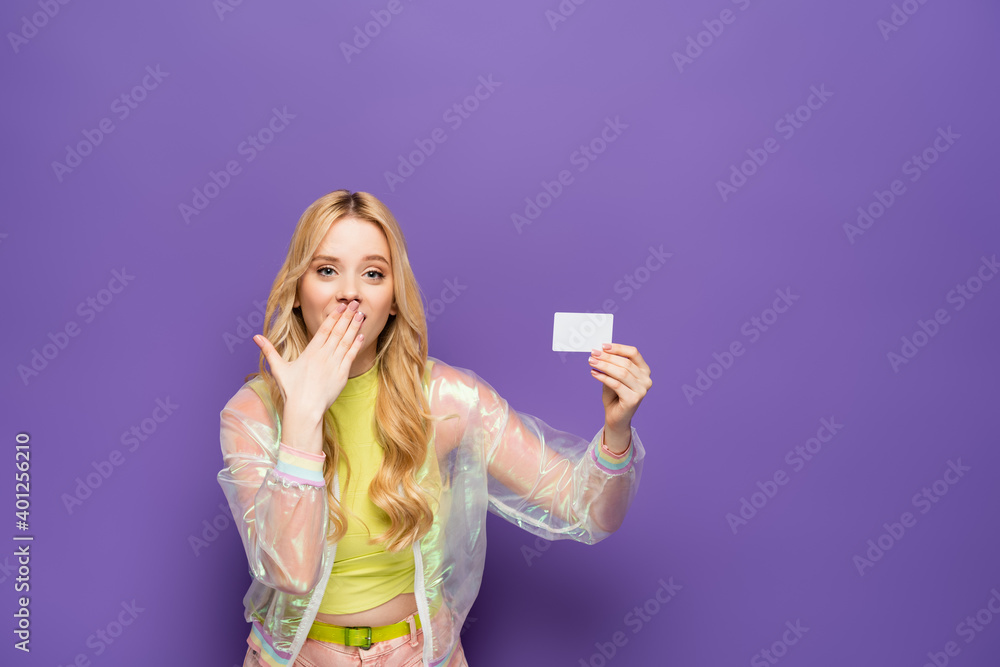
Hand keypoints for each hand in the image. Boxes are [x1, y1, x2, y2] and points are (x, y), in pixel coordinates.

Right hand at [253, 300, 366, 416]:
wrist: (305, 409)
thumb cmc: (292, 390)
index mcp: (310, 352)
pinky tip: (361, 335)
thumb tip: (255, 337)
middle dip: (347, 316)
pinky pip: (351, 356)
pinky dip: (356, 345)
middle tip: (356, 304)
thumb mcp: (279, 368)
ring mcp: (334, 364)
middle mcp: (323, 355)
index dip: (334, 316)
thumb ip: (269, 350)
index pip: (324, 329)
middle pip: (338, 331)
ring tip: (361, 315)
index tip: (341, 306)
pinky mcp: (342, 374)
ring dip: (354, 327)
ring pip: (346, 341)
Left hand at [588, 343, 651, 441]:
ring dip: (604, 366)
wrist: (616, 418)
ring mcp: (642, 390)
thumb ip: (611, 365)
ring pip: (621, 373)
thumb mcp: (613, 376)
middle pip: (625, 363)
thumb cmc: (615, 396)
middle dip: (607, 357)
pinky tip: (594, 373)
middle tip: (593, 354)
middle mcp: (646, 379)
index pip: (633, 353)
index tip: (603, 346)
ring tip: (591, 362)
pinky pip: (616, 384)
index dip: (618, 348)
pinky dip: (603, 377)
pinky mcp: (633, 399)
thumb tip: (600, 352)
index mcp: (644, 370)